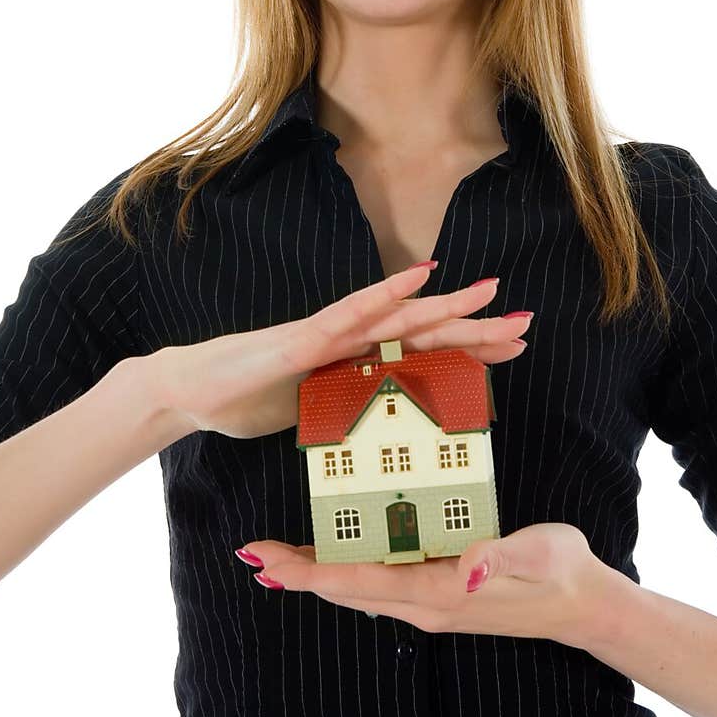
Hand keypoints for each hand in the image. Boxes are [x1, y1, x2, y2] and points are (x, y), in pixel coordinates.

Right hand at [150, 264, 532, 440]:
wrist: (189, 392)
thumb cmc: (246, 401)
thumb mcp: (311, 421)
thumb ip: (343, 418)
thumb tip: (375, 438)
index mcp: (357, 366)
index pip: (425, 358)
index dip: (471, 351)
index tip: (514, 348)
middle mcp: (350, 345)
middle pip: (425, 335)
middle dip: (476, 328)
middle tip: (527, 321)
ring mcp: (327, 338)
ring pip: (398, 319)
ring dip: (445, 305)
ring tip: (489, 291)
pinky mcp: (301, 342)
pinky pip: (350, 315)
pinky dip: (384, 295)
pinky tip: (417, 277)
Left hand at [236, 523, 612, 648]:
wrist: (584, 606)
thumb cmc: (562, 571)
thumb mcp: (540, 554)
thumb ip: (505, 556)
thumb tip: (471, 564)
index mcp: (440, 593)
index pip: (361, 581)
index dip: (310, 572)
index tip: (267, 561)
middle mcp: (425, 606)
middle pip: (347, 590)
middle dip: (297, 574)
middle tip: (252, 553)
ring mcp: (429, 606)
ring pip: (359, 592)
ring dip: (316, 575)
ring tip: (278, 556)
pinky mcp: (437, 598)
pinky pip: (379, 586)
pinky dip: (346, 573)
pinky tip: (334, 557)